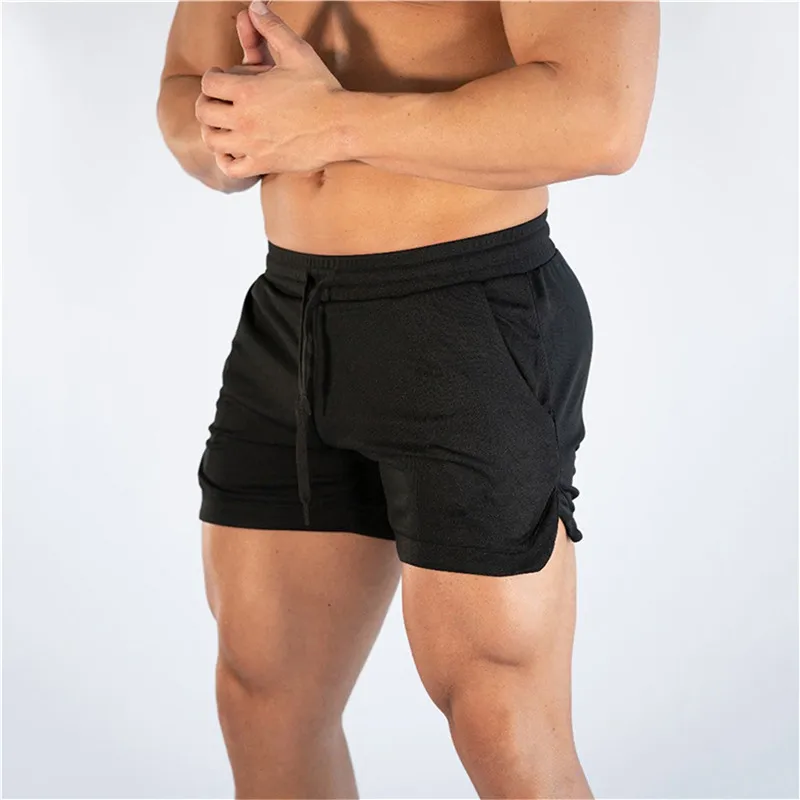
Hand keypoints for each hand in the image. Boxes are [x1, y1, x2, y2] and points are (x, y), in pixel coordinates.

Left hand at [195, 0, 346, 178]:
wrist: (341, 125)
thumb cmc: (321, 88)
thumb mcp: (297, 51)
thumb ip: (272, 27)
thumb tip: (255, 5)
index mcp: (247, 90)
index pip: (209, 82)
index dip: (213, 77)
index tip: (223, 78)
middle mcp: (243, 118)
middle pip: (203, 111)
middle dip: (207, 103)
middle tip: (219, 102)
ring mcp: (251, 144)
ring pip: (212, 140)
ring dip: (213, 130)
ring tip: (224, 125)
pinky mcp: (263, 164)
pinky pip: (230, 167)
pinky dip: (225, 159)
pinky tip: (234, 150)